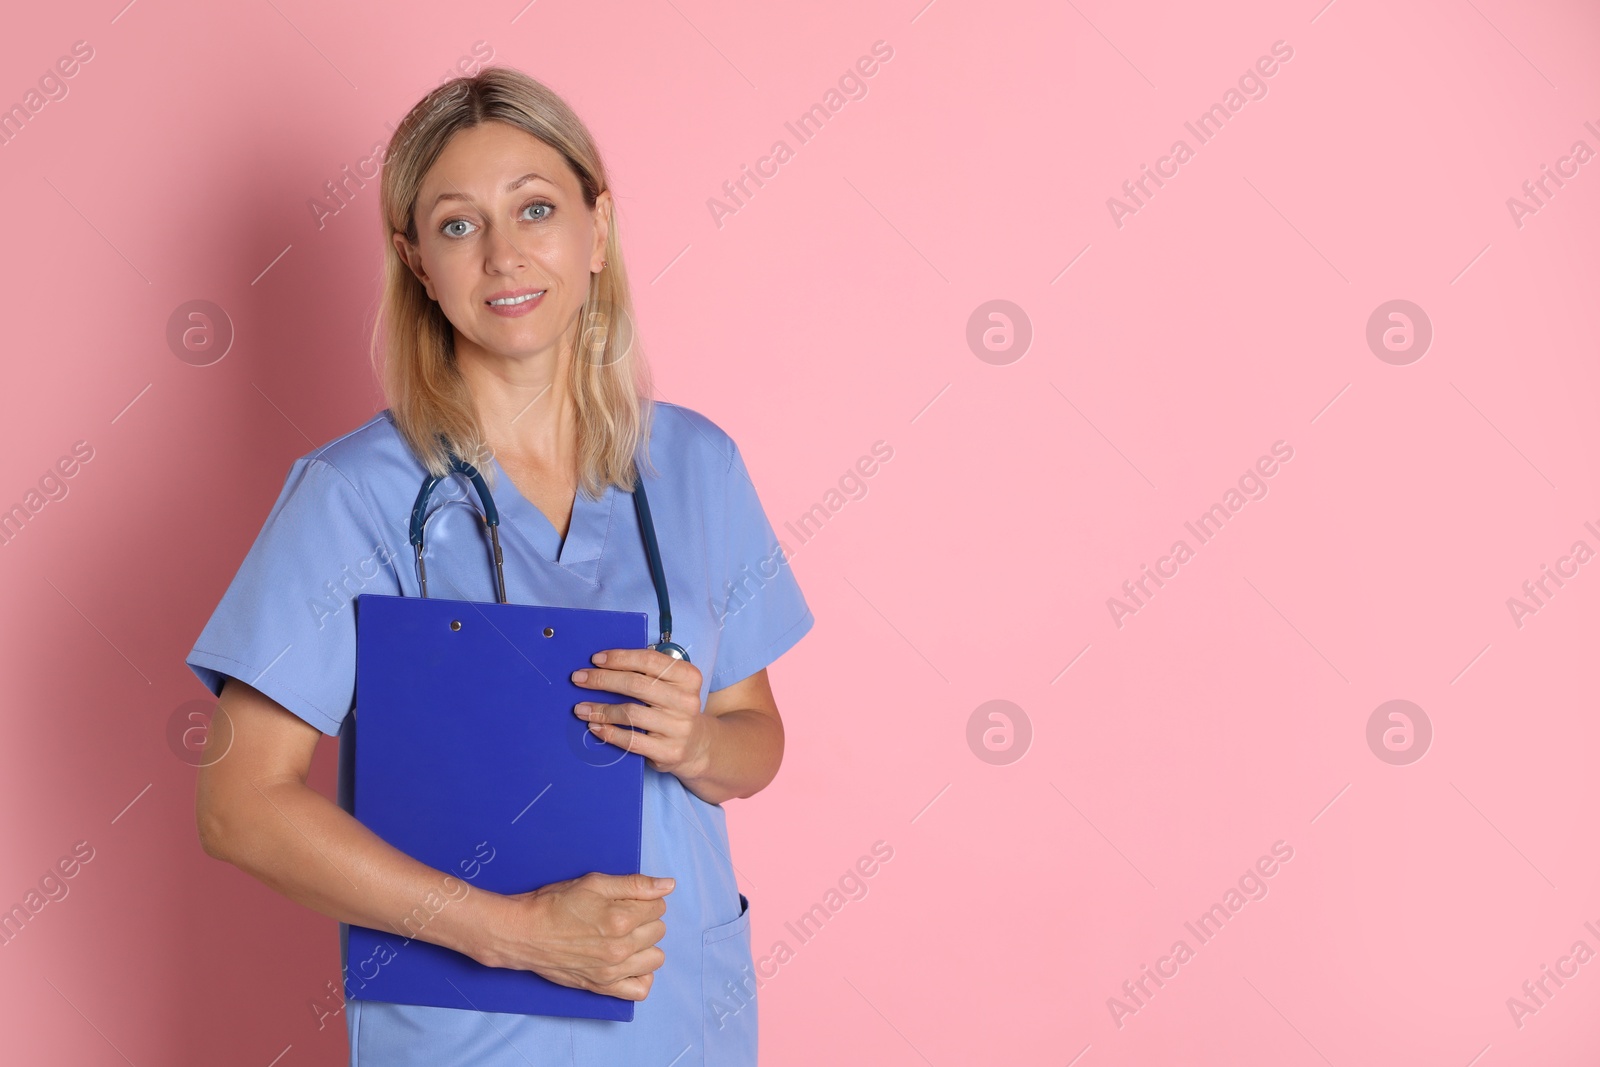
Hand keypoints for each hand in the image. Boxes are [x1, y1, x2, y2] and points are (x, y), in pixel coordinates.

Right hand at [483, 872, 672, 999]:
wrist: (525, 932)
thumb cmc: (556, 903)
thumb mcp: (594, 883)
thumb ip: (635, 884)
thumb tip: (669, 886)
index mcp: (620, 918)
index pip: (659, 906)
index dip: (646, 899)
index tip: (629, 899)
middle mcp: (620, 947)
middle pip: (659, 930)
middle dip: (646, 920)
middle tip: (623, 915)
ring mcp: (612, 970)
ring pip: (656, 958)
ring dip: (646, 946)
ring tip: (627, 938)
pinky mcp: (602, 986)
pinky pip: (640, 990)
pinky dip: (640, 976)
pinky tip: (630, 963)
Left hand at [572, 648, 711, 779]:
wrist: (696, 745)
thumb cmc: (674, 708)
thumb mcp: (672, 685)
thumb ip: (648, 672)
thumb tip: (604, 664)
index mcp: (688, 677)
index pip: (649, 661)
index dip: (620, 658)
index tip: (596, 659)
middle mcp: (686, 701)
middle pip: (636, 685)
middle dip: (602, 680)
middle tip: (579, 679)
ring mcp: (678, 728)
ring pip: (630, 713)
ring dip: (600, 709)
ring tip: (580, 708)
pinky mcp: (668, 751)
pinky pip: (631, 740)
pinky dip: (609, 732)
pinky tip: (595, 726)